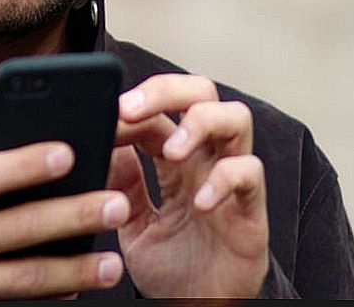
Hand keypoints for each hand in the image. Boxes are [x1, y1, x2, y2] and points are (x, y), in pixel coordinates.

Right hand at [0, 116, 129, 301]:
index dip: (23, 165)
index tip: (68, 153)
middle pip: (15, 227)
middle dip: (71, 215)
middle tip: (116, 204)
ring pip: (25, 277)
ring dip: (75, 270)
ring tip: (113, 262)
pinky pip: (20, 305)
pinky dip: (55, 297)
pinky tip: (82, 287)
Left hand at [110, 74, 268, 297]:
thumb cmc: (171, 264)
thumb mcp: (132, 219)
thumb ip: (122, 180)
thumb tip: (102, 142)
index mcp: (175, 157)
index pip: (158, 111)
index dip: (131, 107)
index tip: (104, 117)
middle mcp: (205, 159)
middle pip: (201, 92)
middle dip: (166, 90)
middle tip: (131, 108)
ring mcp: (230, 179)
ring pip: (236, 118)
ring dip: (200, 123)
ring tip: (172, 150)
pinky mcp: (250, 210)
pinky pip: (249, 174)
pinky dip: (225, 179)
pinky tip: (199, 201)